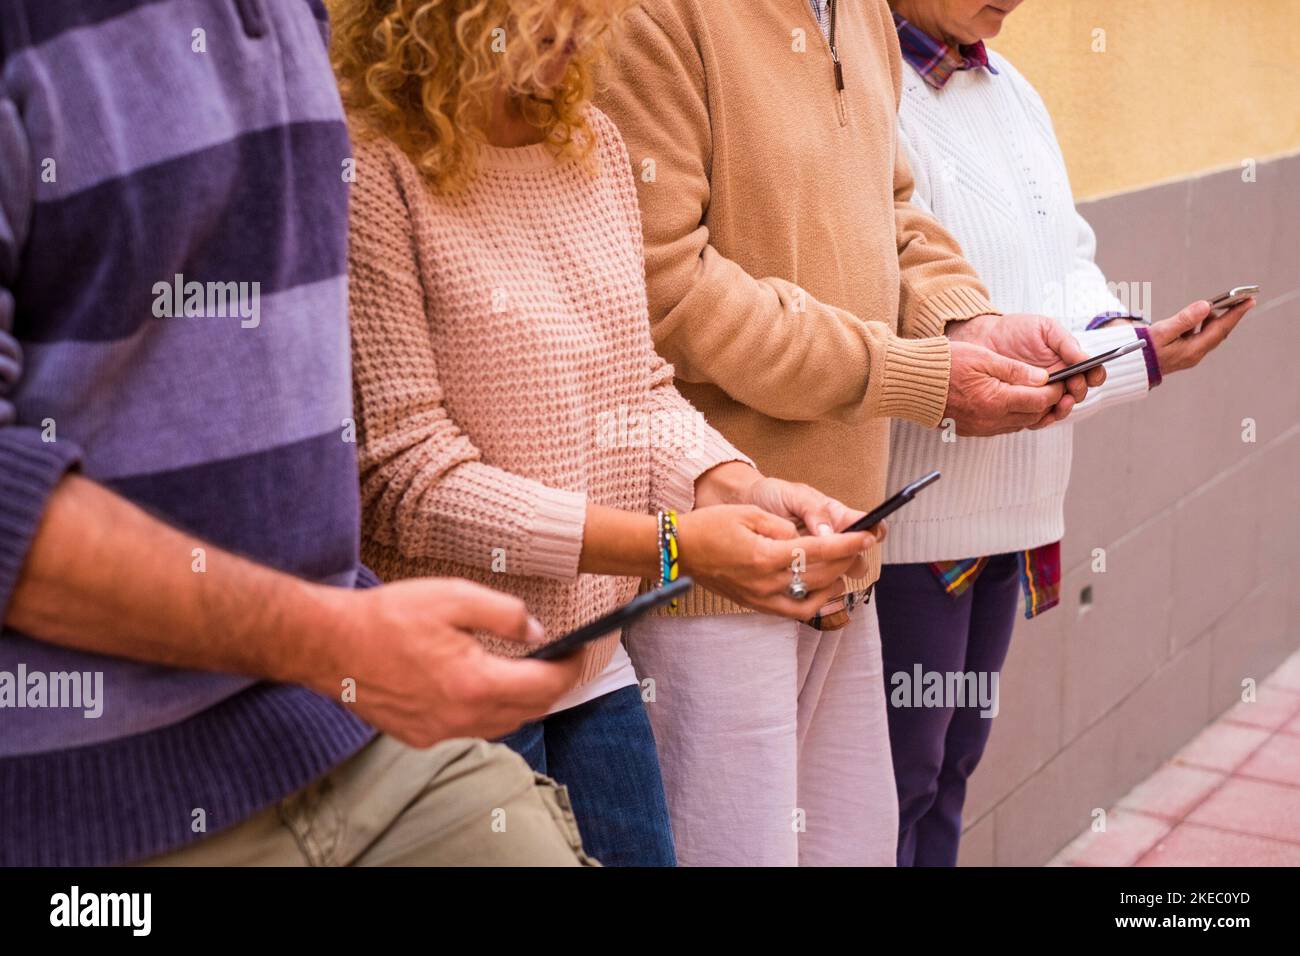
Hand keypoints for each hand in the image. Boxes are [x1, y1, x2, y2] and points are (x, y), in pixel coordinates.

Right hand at [318, 579, 582, 747]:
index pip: (545, 686)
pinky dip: (489, 711)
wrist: (328, 644)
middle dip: (553, 687)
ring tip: (529, 672)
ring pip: (502, 725)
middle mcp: (460, 718)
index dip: (570, 668)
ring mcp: (438, 732)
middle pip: (529, 711)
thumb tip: (538, 633)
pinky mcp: (419, 736)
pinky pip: (471, 730)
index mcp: (474, 683)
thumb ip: (505, 615)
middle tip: (562, 660)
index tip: (581, 650)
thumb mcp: (454, 597)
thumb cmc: (387, 616)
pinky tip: (484, 686)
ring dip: (523, 702)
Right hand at [675, 504, 876, 618]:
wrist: (680, 551)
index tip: (868, 536)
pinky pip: (795, 610)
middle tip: (861, 545)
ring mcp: (762, 597)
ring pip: (812, 597)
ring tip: (844, 565)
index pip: (818, 551)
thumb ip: (780, 526)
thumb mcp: (747, 514)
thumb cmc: (710, 527)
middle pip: (820, 574)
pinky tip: (824, 588)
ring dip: (834, 581)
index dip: (847, 544)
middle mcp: (766, 582)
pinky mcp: (757, 604)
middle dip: (846, 559)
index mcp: (765, 556)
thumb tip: (804, 538)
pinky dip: (816, 601)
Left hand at [742, 476, 880, 577]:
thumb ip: (814, 511)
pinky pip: (816, 586)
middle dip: (852, 561)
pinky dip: (814, 588)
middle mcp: (832, 539)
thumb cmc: (772, 496)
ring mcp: (818, 558)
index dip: (874, 532)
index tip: (868, 537)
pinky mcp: (801, 571)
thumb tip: (830, 534)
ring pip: (839, 576)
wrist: (745, 506)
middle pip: (858, 557)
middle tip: (834, 557)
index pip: (868, 525)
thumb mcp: (794, 495)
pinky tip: (802, 583)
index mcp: (836, 516)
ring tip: (814, 571)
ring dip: (833, 577)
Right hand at [942, 340, 1064, 435]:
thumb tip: (1042, 378)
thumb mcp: (984, 358)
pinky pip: (1001, 428)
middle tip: (1050, 388)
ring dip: (1029, 411)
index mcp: (996, 400)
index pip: (1039, 400)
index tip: (1058, 381)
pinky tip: (1010, 404)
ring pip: (1019, 424)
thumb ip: (1015, 370)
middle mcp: (990, 419)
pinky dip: (1012, 417)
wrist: (913, 382)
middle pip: (1032, 416)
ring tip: (1031, 395)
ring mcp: (980, 428)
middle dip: (1046, 403)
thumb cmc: (944, 366)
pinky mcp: (971, 431)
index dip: (1054, 391)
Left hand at [950, 313, 1102, 418]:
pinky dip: (1042, 419)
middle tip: (1072, 385)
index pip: (1091, 373)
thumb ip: (1065, 342)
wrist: (986, 338)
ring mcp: (1042, 393)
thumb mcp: (1045, 328)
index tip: (1090, 373)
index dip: (1095, 375)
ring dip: (1064, 408)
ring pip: (1060, 408)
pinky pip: (1037, 417)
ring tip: (1061, 402)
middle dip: (1079, 391)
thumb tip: (1085, 358)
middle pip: (1078, 393)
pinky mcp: (1024, 403)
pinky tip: (1041, 414)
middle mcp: (1059, 380)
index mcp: (1068, 362)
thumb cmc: (1017, 330)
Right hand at [1146, 297, 1254, 374]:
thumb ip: (1184, 319)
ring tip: (1212, 307)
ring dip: (1214, 320)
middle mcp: (1195, 354)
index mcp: (1192, 350)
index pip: (1220, 329)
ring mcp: (1190, 355)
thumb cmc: (1142, 350)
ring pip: (1210, 334)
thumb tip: (1205, 306)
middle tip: (1240, 300)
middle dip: (1230, 316)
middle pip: (1219, 332)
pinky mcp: (1183, 353)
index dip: (1236, 314)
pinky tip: (1197, 318)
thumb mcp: (1162, 332)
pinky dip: (1203, 325)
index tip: (1249, 301)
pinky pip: (1200, 337)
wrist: (1129, 367)